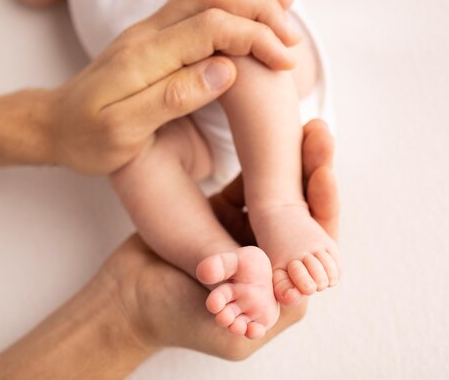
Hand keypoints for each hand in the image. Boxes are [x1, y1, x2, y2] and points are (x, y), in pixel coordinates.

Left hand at [47, 0, 301, 173]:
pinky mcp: (152, 38)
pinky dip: (230, 4)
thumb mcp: (124, 132)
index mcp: (144, 57)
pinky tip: (249, 8)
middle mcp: (147, 34)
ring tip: (285, 10)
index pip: (211, 27)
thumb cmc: (86, 137)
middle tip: (291, 39)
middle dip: (259, 11)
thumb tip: (225, 71)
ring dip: (248, 0)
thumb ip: (172, 98)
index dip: (254, 37)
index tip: (284, 61)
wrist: (54, 125)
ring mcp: (148, 32)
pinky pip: (196, 7)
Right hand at [101, 119, 337, 358]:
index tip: (323, 171)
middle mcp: (272, 260)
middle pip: (303, 211)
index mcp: (282, 290)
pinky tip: (270, 137)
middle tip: (319, 132)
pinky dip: (260, 164)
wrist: (125, 301)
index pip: (316, 245)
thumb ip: (251, 296)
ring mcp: (249, 235)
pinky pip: (250, 186)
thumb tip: (280, 272)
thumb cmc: (174, 319)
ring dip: (291, 162)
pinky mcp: (225, 214)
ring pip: (279, 193)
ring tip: (303, 127)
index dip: (323, 205)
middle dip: (313, 170)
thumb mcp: (223, 321)